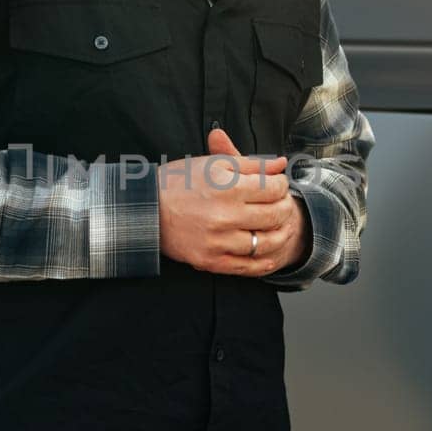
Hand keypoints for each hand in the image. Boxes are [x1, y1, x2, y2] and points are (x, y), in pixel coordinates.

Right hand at [157, 126, 308, 275]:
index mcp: (228, 188)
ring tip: (279, 226)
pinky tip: (269, 252)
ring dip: (280, 234)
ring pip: (266, 242)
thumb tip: (282, 164)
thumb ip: (250, 164)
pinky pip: (248, 267)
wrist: (146, 209)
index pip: (274, 188)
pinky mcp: (210, 261)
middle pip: (275, 215)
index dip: (281, 184)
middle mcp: (225, 216)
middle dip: (285, 207)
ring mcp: (218, 242)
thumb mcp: (214, 164)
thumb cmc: (180, 182)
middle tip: (281, 203)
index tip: (277, 184)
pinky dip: (264, 261)